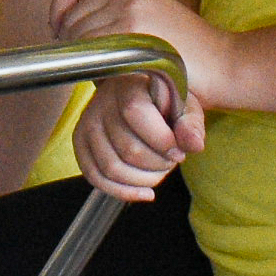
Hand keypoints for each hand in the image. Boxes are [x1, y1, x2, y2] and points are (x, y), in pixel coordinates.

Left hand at [50, 0, 230, 101]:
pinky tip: (110, 78)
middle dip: (70, 43)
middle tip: (90, 66)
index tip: (59, 32)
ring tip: (107, 74)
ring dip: (83, 60)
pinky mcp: (133, 32)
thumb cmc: (186, 54)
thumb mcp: (151, 18)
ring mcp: (129, 8)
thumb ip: (115, 15)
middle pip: (70, 15)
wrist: (224, 64)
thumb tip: (67, 32)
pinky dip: (93, 68)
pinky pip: (91, 51)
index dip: (58, 8)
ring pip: (77, 36)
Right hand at [70, 73, 203, 200]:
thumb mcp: (185, 106)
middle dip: (157, 165)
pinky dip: (122, 191)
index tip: (178, 151)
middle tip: (171, 161)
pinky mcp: (81, 142)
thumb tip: (194, 145)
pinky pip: (95, 176)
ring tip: (158, 172)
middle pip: (126, 149)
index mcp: (129, 84)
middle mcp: (102, 101)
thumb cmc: (166, 102)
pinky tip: (143, 192)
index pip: (135, 113)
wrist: (143, 95)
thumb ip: (191, 124)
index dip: (161, 140)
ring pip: (111, 167)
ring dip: (142, 180)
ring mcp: (88, 122)